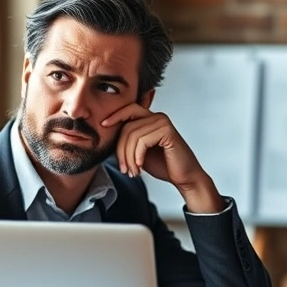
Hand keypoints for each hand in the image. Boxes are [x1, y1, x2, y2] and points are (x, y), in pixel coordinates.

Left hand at [101, 103, 222, 212]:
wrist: (183, 177)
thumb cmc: (162, 165)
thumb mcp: (138, 151)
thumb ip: (127, 141)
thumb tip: (104, 134)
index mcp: (150, 118)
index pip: (128, 109)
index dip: (114, 115)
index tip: (102, 125)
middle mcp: (157, 116)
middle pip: (127, 127)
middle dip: (121, 150)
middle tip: (124, 169)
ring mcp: (163, 122)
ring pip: (132, 135)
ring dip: (129, 158)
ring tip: (133, 172)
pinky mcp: (167, 131)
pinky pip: (142, 141)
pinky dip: (138, 157)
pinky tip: (141, 167)